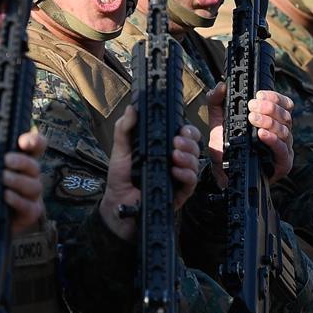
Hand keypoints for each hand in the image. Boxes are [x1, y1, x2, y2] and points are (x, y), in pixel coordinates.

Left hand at [0, 122, 45, 246]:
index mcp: (18, 159)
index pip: (36, 146)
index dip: (35, 141)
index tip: (22, 141)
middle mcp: (27, 176)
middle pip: (36, 165)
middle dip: (22, 161)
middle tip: (6, 160)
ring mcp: (29, 196)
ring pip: (35, 185)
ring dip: (18, 180)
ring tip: (1, 179)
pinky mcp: (28, 214)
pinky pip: (30, 206)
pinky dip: (18, 199)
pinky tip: (5, 196)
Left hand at [99, 105, 200, 241]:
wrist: (117, 202)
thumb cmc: (121, 176)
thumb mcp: (121, 148)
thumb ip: (124, 128)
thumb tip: (131, 109)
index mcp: (164, 146)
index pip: (184, 134)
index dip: (187, 130)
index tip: (181, 128)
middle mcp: (175, 159)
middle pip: (193, 146)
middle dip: (189, 141)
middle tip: (177, 141)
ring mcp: (179, 175)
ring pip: (195, 162)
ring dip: (188, 157)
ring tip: (174, 156)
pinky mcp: (180, 192)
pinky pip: (191, 182)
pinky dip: (185, 174)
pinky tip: (175, 172)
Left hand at [207, 84, 293, 186]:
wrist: (224, 173)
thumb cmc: (227, 146)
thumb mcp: (218, 122)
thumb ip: (217, 102)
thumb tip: (221, 86)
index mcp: (272, 120)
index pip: (283, 104)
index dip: (274, 96)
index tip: (258, 94)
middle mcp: (281, 133)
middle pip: (285, 115)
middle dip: (269, 108)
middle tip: (251, 106)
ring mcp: (283, 148)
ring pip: (285, 131)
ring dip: (269, 122)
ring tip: (252, 119)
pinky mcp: (283, 164)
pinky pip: (282, 150)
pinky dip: (272, 140)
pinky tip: (261, 135)